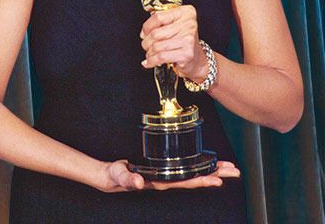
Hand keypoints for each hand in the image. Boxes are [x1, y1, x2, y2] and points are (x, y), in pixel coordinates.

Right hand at [99, 159, 239, 192]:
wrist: (110, 176)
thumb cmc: (115, 176)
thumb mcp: (119, 176)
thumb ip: (127, 179)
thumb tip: (138, 182)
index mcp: (160, 181)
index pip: (186, 181)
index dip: (202, 179)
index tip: (219, 179)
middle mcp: (167, 179)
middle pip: (196, 178)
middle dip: (215, 174)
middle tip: (234, 171)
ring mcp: (167, 175)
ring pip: (194, 173)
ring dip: (211, 170)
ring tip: (228, 167)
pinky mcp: (165, 168)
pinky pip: (186, 167)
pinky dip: (199, 165)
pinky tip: (207, 163)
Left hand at [140, 5, 207, 81]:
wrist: (197, 59)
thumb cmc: (184, 40)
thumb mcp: (174, 25)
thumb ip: (161, 22)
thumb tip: (144, 32)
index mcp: (185, 13)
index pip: (158, 17)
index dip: (147, 26)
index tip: (144, 33)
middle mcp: (188, 24)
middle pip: (156, 33)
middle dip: (146, 42)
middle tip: (146, 45)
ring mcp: (188, 39)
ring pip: (157, 46)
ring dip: (149, 53)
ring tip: (150, 54)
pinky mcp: (186, 54)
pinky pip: (161, 57)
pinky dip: (151, 61)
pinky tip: (149, 62)